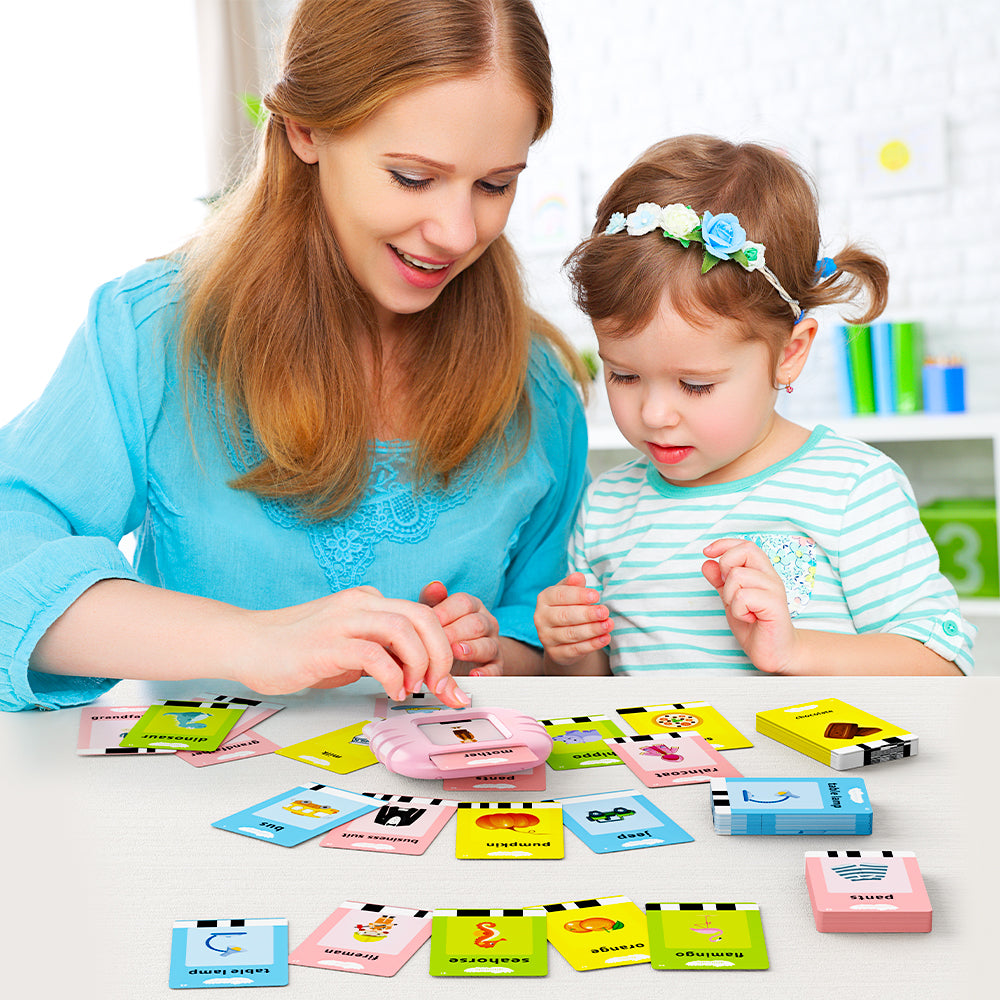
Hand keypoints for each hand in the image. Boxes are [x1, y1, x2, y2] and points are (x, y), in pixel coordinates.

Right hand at [250, 586, 470, 706]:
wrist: (247, 644)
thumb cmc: (295, 649)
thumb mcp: (348, 647)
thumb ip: (380, 651)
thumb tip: (414, 672)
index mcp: (368, 601)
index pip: (421, 615)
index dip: (442, 648)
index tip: (448, 681)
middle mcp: (360, 603)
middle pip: (422, 617)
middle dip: (442, 654)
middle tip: (442, 686)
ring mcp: (343, 620)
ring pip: (404, 628)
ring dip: (420, 662)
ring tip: (414, 688)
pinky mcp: (326, 643)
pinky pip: (374, 653)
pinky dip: (392, 674)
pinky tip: (392, 690)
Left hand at [419, 581, 502, 676]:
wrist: (462, 658)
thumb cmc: (444, 631)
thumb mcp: (436, 615)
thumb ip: (432, 600)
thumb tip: (434, 586)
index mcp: (472, 607)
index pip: (464, 603)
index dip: (446, 612)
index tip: (430, 622)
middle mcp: (486, 623)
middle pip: (476, 623)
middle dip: (455, 632)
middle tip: (439, 640)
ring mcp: (493, 645)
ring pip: (488, 645)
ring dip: (472, 649)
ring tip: (456, 652)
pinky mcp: (496, 667)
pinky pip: (496, 669)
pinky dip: (486, 673)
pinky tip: (474, 674)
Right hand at [533, 572, 612, 668]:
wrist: (562, 638)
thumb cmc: (569, 608)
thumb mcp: (570, 594)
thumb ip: (573, 585)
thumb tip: (578, 576)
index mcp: (544, 599)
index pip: (560, 596)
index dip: (578, 596)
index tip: (596, 596)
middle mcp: (541, 618)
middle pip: (565, 616)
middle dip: (587, 614)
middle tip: (605, 612)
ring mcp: (546, 637)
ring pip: (571, 634)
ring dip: (592, 630)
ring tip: (608, 624)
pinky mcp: (555, 653)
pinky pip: (575, 649)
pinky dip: (592, 644)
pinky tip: (605, 638)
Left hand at [701, 538, 797, 672]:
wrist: (773, 653)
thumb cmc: (755, 626)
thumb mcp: (730, 600)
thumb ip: (720, 581)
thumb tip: (707, 562)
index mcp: (761, 573)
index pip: (745, 545)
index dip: (724, 544)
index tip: (707, 552)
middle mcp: (770, 577)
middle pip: (745, 550)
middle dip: (726, 568)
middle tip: (731, 592)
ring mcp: (774, 590)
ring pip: (738, 575)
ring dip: (731, 596)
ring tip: (743, 611)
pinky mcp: (775, 605)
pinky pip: (743, 596)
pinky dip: (739, 610)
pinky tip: (749, 618)